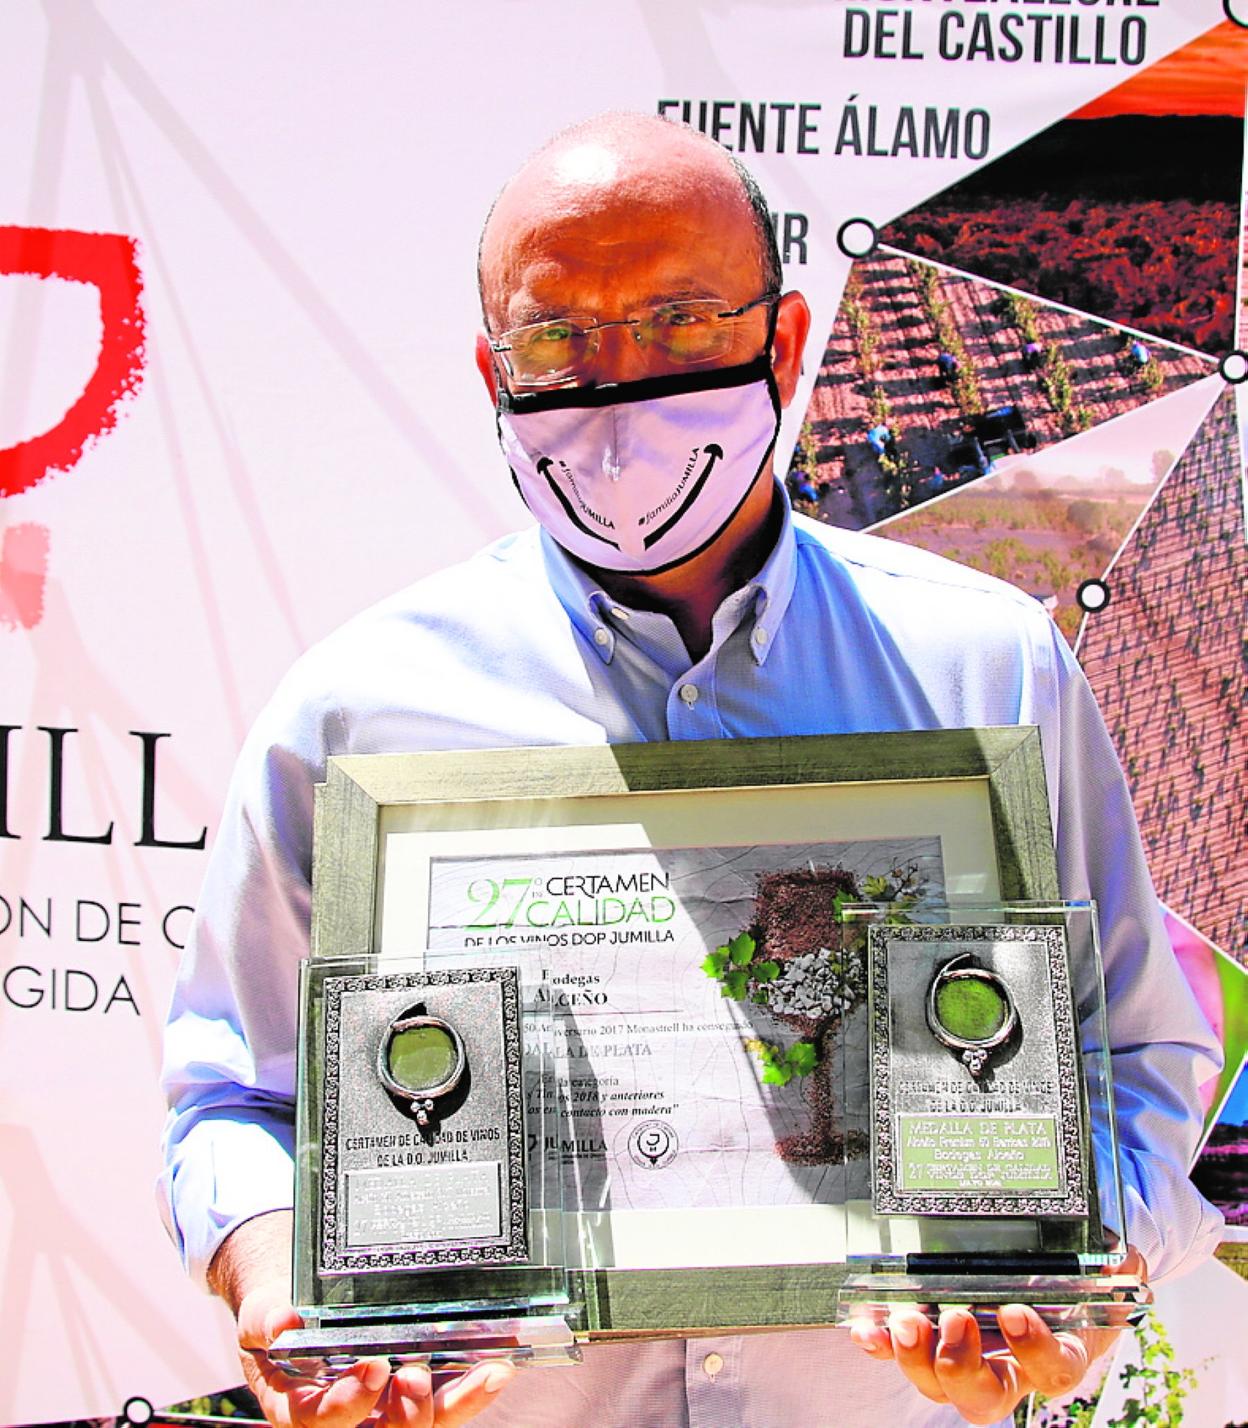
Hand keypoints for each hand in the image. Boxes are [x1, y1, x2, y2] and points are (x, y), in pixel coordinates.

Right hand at [237, 1281, 514, 1427]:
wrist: (297, 1305)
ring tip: (487, 1373)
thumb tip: (282, 1321)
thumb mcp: (263, 1312)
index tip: (374, 1366)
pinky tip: (497, 1367)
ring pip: (423, 1423)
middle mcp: (349, 1418)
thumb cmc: (279, 1314)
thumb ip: (268, 1317)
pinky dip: (472, 1389)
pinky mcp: (416, 1391)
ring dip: (457, 1404)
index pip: (322, 1421)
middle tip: (419, 1374)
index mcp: (301, 1408)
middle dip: (408, 1414)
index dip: (349, 1401)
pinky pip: (446, 1402)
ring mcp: (386, 1408)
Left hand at [849, 1248, 1144, 1425]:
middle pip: (983, 1395)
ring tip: (906, 1321)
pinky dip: (881, 1345)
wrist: (1053, 1278)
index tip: (1016, 1313)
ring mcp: (968, 1360)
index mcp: (1057, 1354)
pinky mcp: (931, 1343)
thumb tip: (1120, 1259)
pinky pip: (902, 1355)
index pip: (1052, 1369)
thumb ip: (1114, 1261)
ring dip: (916, 1357)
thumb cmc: (1076, 1277)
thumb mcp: (1102, 1264)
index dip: (1034, 1349)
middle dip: (961, 1365)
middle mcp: (1009, 1369)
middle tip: (954, 1319)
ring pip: (938, 1381)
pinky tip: (867, 1328)